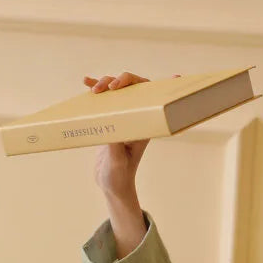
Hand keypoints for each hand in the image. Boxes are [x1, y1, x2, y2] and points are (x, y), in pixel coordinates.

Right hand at [83, 71, 180, 200]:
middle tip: (110, 87)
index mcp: (145, 126)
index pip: (154, 99)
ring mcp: (122, 117)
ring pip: (117, 90)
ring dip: (105, 83)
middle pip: (134, 88)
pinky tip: (86, 82)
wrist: (112, 186)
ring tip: (93, 88)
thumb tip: (111, 125)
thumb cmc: (119, 177)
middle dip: (122, 80)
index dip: (165, 86)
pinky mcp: (109, 120)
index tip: (176, 76)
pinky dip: (95, 89)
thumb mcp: (117, 162)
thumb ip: (115, 145)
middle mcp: (136, 118)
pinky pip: (103, 100)